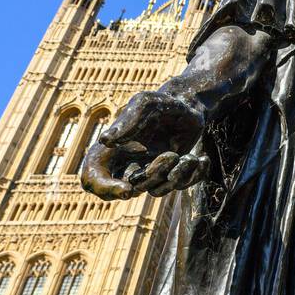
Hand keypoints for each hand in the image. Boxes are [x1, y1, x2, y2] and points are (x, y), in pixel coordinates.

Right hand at [80, 91, 207, 199]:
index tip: (127, 191)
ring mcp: (149, 171)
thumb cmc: (161, 102)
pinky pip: (178, 187)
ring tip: (189, 156)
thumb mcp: (145, 105)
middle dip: (152, 176)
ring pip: (156, 190)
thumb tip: (105, 140)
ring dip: (176, 175)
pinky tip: (202, 160)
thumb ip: (127, 122)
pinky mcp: (170, 174)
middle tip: (171, 155)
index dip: (105, 189)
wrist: (188, 105)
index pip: (93, 179)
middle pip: (129, 189)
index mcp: (112, 150)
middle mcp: (127, 164)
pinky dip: (193, 176)